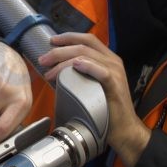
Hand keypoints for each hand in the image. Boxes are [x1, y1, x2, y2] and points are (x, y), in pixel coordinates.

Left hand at [38, 32, 150, 166]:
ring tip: (49, 71)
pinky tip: (75, 65)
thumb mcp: (91, 86)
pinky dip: (87, 66)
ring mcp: (115, 72)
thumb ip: (80, 74)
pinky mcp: (115, 85)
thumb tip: (55, 69)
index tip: (51, 41)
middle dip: (59, 51)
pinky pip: (101, 71)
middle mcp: (112, 61)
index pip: (87, 39)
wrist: (123, 129)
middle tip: (43, 60)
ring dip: (64, 62)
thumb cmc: (105, 109)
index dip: (68, 37)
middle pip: (83, 46)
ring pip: (86, 56)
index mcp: (107, 59)